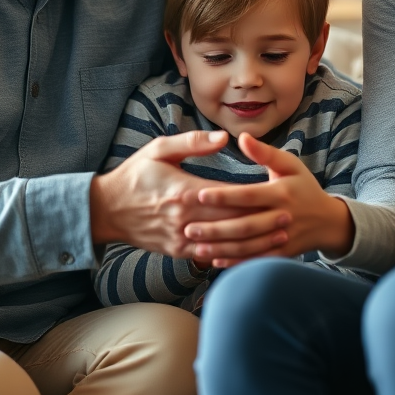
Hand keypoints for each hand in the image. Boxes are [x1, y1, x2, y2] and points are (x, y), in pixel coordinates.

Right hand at [90, 131, 290, 258]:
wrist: (106, 209)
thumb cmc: (135, 174)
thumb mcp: (158, 149)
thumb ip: (192, 142)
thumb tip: (224, 138)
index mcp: (184, 191)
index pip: (228, 197)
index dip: (255, 198)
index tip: (278, 197)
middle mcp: (185, 219)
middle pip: (231, 223)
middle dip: (261, 223)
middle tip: (287, 219)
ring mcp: (181, 239)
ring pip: (224, 244)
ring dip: (253, 243)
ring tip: (276, 239)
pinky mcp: (176, 251)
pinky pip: (208, 256)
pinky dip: (230, 256)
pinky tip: (249, 255)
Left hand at [186, 133, 354, 267]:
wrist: (328, 220)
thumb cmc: (303, 186)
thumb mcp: (290, 164)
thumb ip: (264, 152)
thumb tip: (241, 137)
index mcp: (281, 192)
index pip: (249, 195)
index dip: (224, 196)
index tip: (200, 195)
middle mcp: (282, 217)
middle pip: (246, 225)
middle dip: (217, 228)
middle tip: (188, 227)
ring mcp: (283, 238)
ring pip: (249, 246)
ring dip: (222, 248)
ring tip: (196, 246)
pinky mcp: (282, 254)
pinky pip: (256, 260)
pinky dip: (236, 262)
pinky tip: (215, 261)